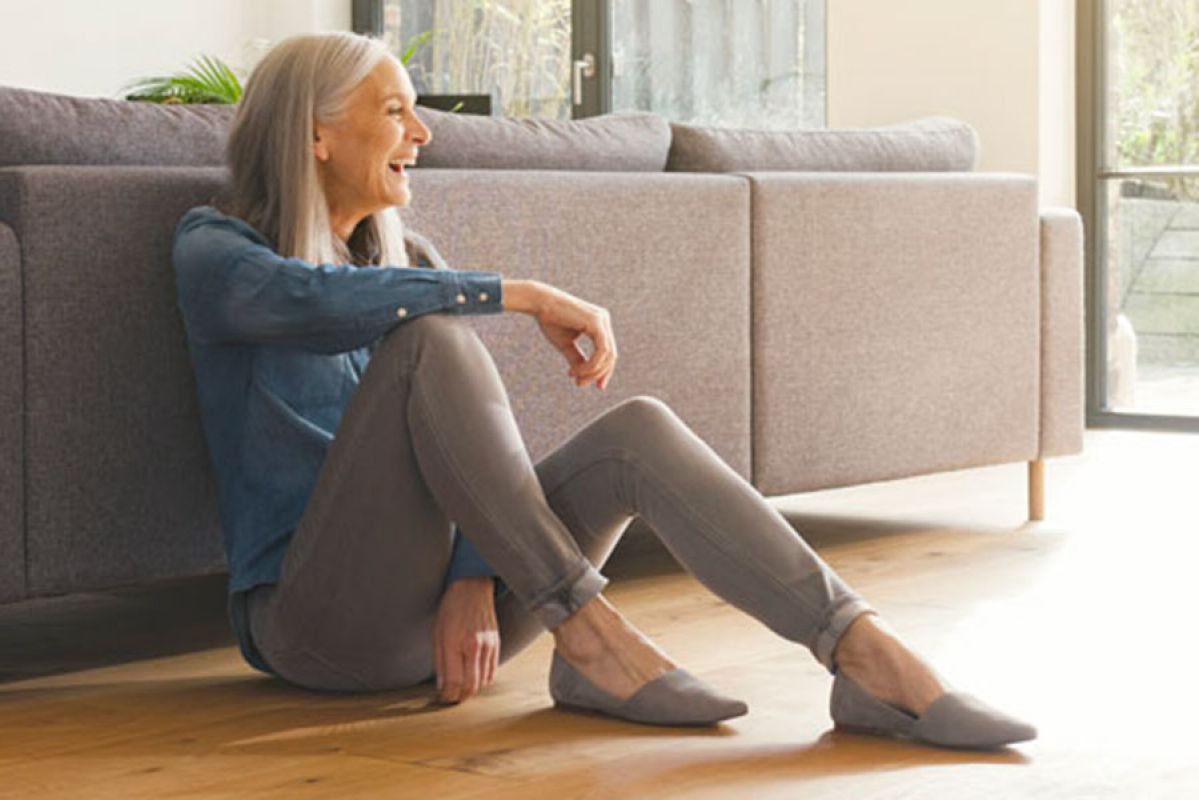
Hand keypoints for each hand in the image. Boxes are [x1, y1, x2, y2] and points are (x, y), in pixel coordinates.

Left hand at [432, 576, 499, 703]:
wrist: (473, 588)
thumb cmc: (452, 609)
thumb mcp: (437, 634)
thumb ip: (440, 662)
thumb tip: (441, 686)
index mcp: (455, 643)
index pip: (453, 682)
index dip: (447, 695)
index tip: (442, 697)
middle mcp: (474, 646)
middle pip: (470, 686)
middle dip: (459, 696)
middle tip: (451, 697)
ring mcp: (488, 646)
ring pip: (483, 682)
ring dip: (472, 689)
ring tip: (461, 687)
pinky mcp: (497, 645)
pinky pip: (492, 672)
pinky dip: (483, 679)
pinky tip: (473, 675)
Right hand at [525, 281, 617, 390]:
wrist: (539, 303)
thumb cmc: (550, 320)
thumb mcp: (566, 344)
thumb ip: (578, 359)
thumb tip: (585, 376)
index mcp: (599, 323)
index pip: (607, 352)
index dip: (601, 371)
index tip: (592, 385)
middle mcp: (603, 320)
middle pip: (611, 356)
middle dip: (598, 374)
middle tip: (581, 384)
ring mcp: (602, 320)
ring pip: (607, 356)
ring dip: (592, 372)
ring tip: (576, 378)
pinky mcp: (596, 323)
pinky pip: (601, 351)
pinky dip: (591, 365)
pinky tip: (576, 371)